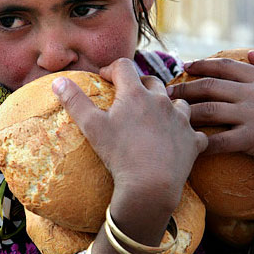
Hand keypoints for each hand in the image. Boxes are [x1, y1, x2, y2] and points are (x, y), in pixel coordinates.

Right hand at [52, 58, 207, 211]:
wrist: (151, 187)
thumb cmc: (119, 155)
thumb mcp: (91, 127)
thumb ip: (75, 101)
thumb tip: (58, 80)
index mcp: (136, 94)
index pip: (124, 66)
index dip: (112, 69)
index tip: (105, 78)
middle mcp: (162, 101)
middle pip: (152, 82)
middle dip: (140, 86)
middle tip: (128, 99)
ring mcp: (181, 120)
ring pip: (178, 103)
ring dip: (167, 106)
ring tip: (157, 117)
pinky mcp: (193, 141)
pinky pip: (195, 132)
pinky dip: (187, 134)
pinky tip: (180, 141)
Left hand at [167, 50, 253, 190]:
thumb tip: (251, 52)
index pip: (223, 66)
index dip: (199, 65)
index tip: (183, 68)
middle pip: (209, 87)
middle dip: (183, 89)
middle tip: (166, 94)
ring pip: (208, 110)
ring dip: (185, 113)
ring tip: (169, 117)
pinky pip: (218, 139)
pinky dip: (200, 142)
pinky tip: (186, 143)